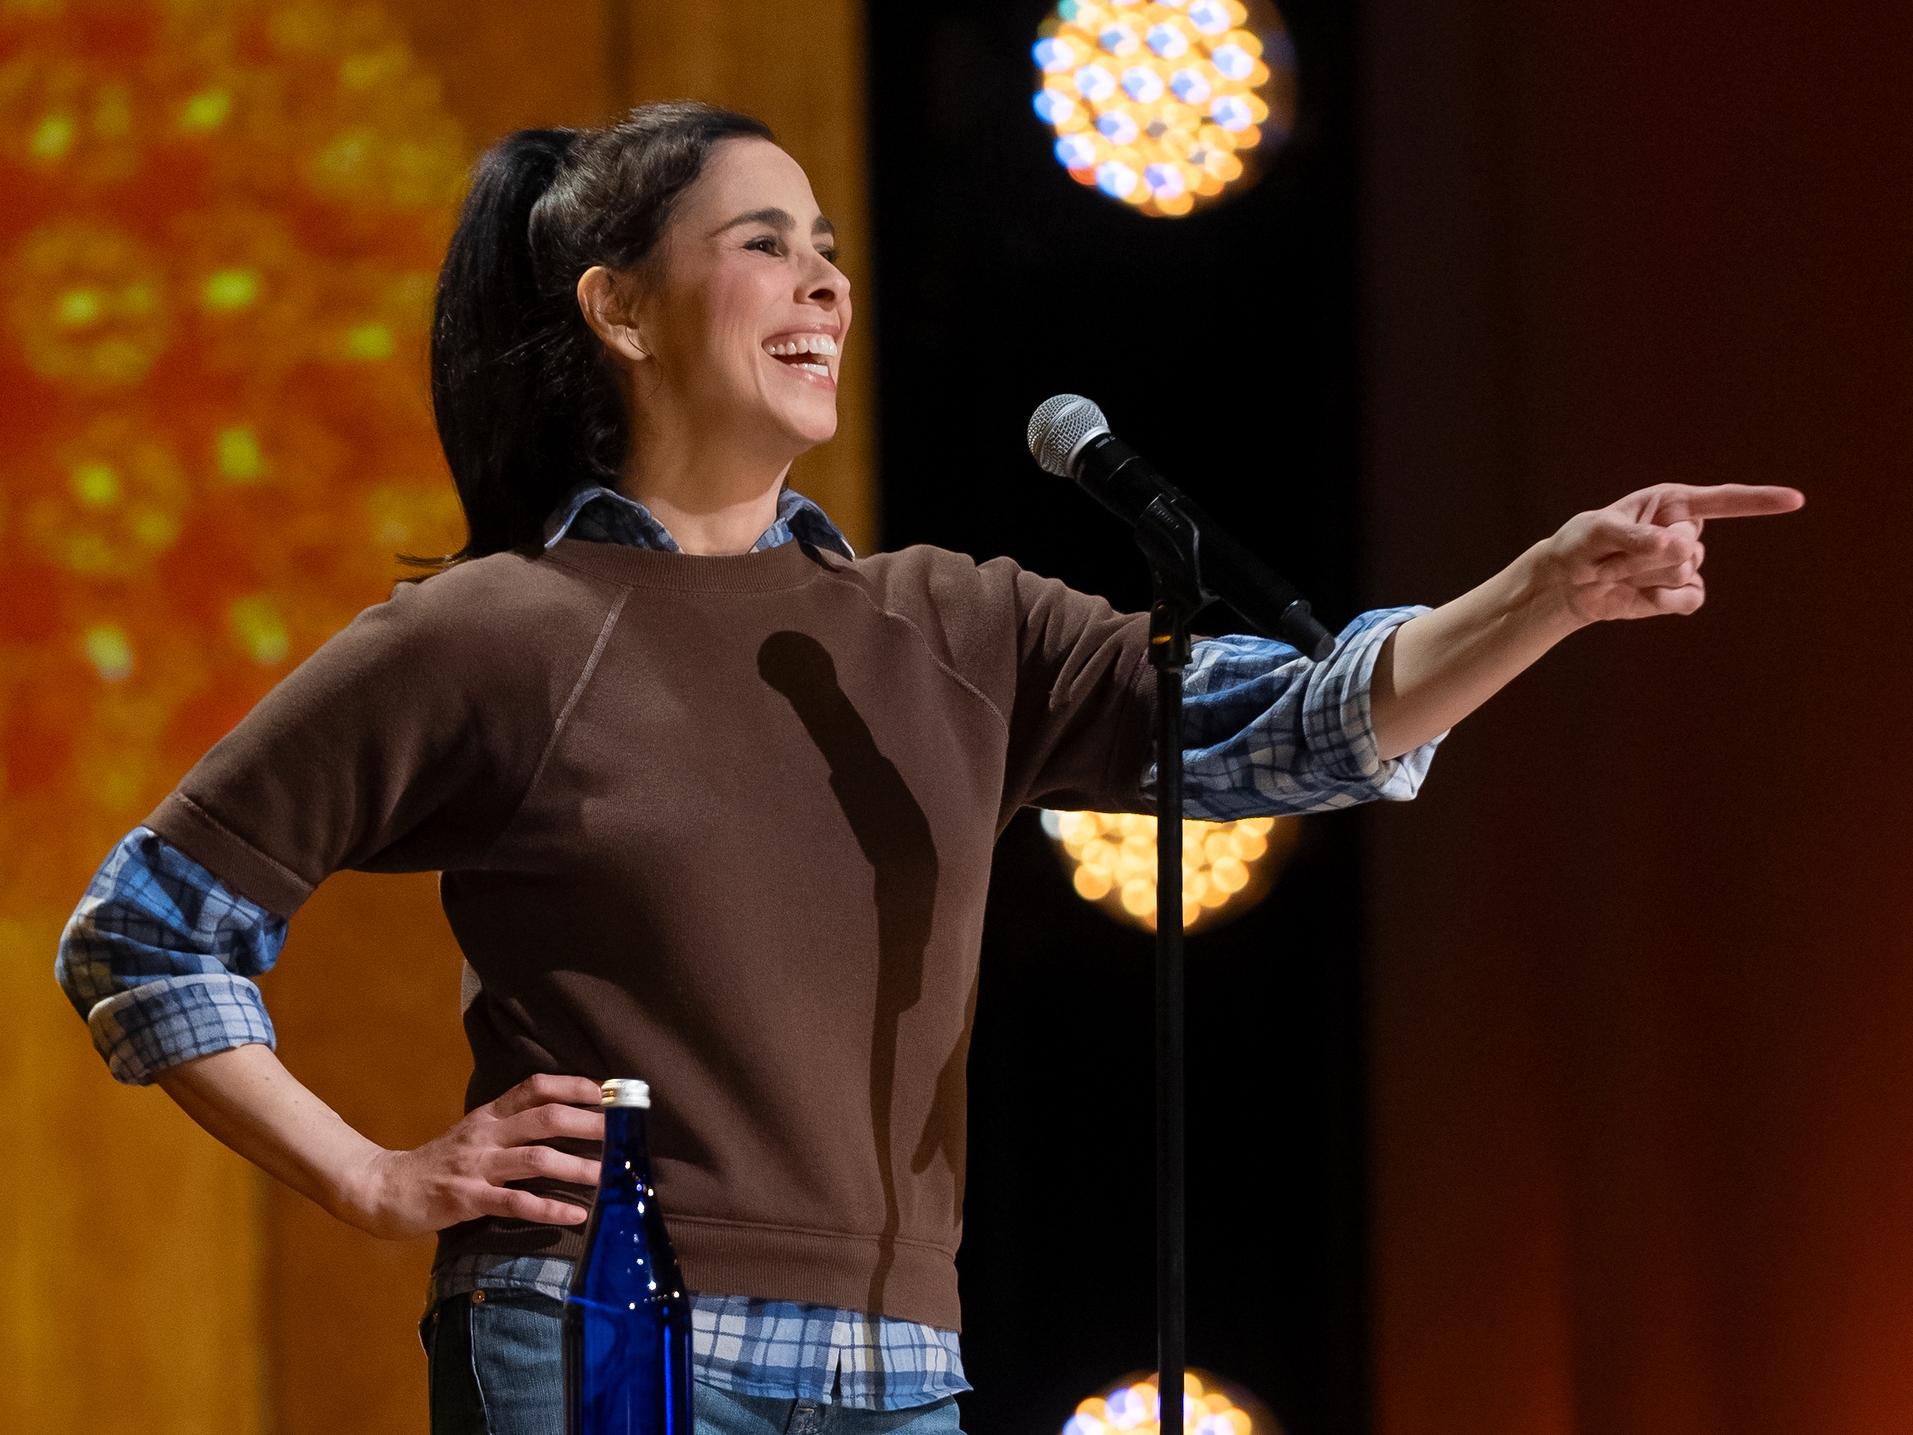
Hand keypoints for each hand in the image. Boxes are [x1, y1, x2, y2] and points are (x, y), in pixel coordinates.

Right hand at [341, 1073, 604, 1239]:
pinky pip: (515, 1202)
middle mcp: (486, 1134)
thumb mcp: (473, 1134)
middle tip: (620, 1132)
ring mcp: (476, 1166)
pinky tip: (576, 1214)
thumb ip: (509, 1126)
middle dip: (586, 1122)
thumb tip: (561, 1121)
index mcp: (489, 1116)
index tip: (606, 1091)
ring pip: (536, 1159)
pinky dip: (549, 1208)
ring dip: (577, 1166)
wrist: (383, 1188)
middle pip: (544, 1118)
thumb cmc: (437, 1164)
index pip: (535, 1088)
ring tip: (609, 1176)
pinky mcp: (467, 1199)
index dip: (572, 1085)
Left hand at [1531, 482, 1803, 625]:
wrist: (1567, 584)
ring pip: (1684, 572)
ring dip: (1644, 576)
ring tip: (1618, 571)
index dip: (1759, 501)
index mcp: (1672, 502)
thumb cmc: (1581, 545)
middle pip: (1689, 546)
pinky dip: (1666, 601)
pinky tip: (1643, 596)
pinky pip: (1691, 598)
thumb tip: (1678, 545)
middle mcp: (1685, 530)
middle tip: (1612, 557)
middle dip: (1646, 556)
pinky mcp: (1680, 592)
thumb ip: (1635, 536)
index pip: (1723, 500)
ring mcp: (1686, 562)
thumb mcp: (1598, 532)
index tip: (1796, 500)